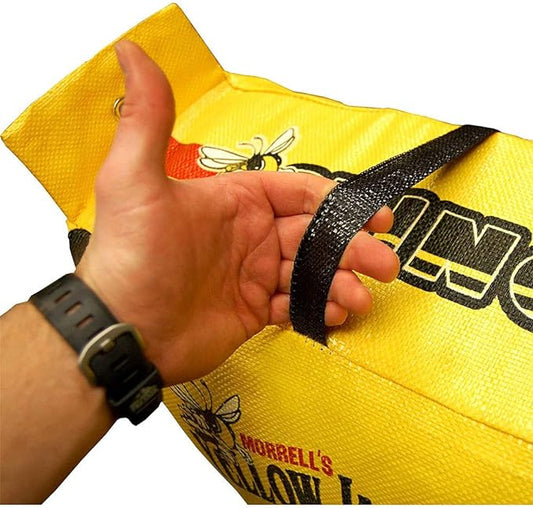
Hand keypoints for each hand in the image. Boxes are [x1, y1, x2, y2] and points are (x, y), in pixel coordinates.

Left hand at [77, 41, 398, 384]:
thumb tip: (132, 54)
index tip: (370, 214)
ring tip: (359, 296)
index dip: (335, 202)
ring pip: (312, 271)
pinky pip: (297, 305)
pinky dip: (318, 308)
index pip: (297, 193)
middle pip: (314, 234)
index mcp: (235, 201)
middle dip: (351, 246)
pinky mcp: (255, 309)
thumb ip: (148, 119)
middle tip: (383, 262)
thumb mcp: (135, 182)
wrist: (122, 329)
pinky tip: (332, 313)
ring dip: (341, 281)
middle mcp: (249, 234)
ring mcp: (254, 273)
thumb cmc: (128, 256)